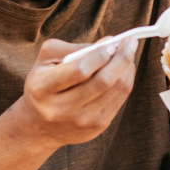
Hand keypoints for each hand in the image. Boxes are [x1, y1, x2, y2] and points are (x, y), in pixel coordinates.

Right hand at [15, 37, 137, 148]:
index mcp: (42, 88)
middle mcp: (61, 109)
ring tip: (128, 53)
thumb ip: (72, 48)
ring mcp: (81, 121)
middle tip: (130, 41)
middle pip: (102, 82)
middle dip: (121, 58)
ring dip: (127, 68)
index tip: (111, 41)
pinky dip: (126, 81)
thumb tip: (108, 44)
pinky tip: (124, 70)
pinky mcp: (96, 128)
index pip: (79, 70)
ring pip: (115, 90)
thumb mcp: (46, 60)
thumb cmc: (43, 84)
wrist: (39, 125)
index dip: (100, 54)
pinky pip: (119, 100)